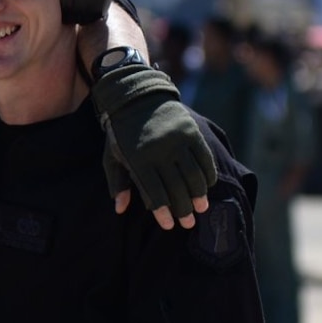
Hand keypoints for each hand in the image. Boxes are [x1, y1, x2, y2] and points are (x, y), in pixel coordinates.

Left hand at [92, 62, 214, 230]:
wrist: (136, 96)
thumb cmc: (121, 132)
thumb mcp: (112, 156)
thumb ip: (117, 182)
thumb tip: (120, 209)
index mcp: (138, 160)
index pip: (154, 193)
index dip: (163, 212)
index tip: (169, 226)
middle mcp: (159, 151)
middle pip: (176, 188)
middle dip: (183, 209)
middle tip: (189, 223)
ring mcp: (176, 140)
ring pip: (193, 175)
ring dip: (199, 194)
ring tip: (201, 208)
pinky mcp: (190, 131)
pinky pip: (203, 157)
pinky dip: (208, 173)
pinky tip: (209, 185)